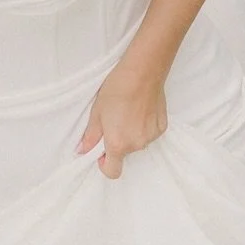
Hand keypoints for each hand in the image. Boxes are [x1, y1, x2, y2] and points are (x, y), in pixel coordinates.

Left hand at [77, 59, 167, 178]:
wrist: (142, 72)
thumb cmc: (117, 89)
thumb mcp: (97, 112)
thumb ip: (90, 136)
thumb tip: (82, 150)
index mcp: (118, 144)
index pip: (112, 172)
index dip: (104, 164)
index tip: (101, 151)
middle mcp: (137, 145)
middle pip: (124, 154)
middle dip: (117, 143)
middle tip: (113, 121)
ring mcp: (151, 137)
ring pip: (137, 143)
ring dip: (131, 134)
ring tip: (128, 112)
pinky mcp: (162, 127)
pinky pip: (149, 134)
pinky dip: (144, 127)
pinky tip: (140, 110)